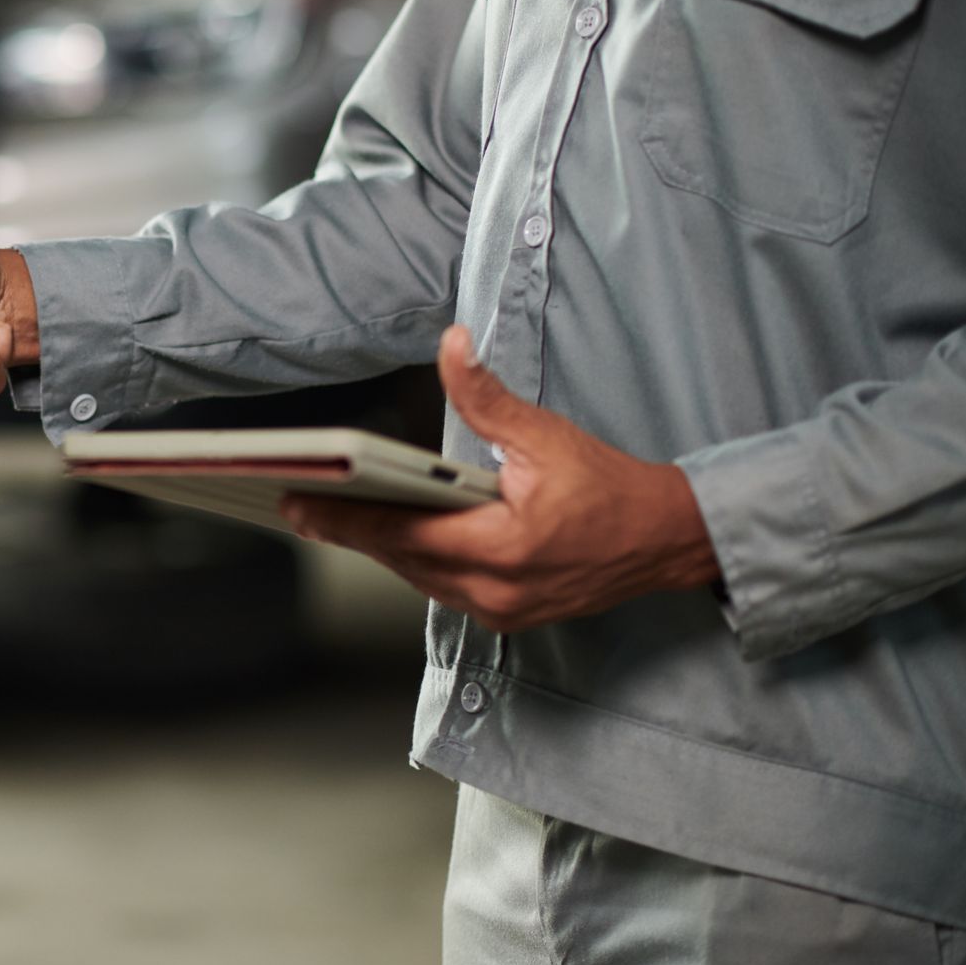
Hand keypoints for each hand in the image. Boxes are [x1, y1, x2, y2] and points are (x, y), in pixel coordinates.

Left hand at [280, 326, 720, 630]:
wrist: (667, 541)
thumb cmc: (611, 490)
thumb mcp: (546, 435)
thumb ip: (487, 397)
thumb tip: (453, 347)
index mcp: (501, 548)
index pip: (400, 534)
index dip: (343, 520)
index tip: (299, 506)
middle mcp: (494, 590)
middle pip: (399, 559)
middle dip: (350, 531)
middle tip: (300, 506)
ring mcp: (500, 611)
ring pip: (417, 577)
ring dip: (381, 546)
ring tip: (334, 515)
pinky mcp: (507, 617)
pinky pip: (442, 589)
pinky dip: (415, 561)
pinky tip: (393, 536)